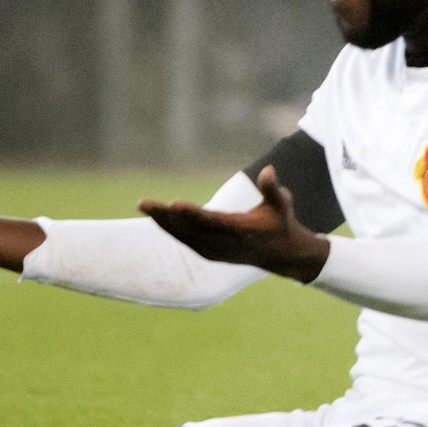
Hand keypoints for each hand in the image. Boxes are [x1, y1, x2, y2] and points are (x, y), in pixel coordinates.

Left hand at [139, 166, 328, 282]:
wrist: (284, 255)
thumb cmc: (281, 223)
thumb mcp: (282, 205)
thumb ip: (272, 189)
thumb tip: (269, 171)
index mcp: (240, 230)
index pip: (212, 222)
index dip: (192, 215)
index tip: (174, 204)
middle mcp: (225, 244)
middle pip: (190, 230)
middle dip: (166, 217)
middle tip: (144, 203)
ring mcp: (217, 251)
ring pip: (184, 237)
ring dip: (163, 222)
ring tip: (144, 206)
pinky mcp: (211, 253)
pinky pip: (187, 241)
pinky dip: (171, 230)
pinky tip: (157, 218)